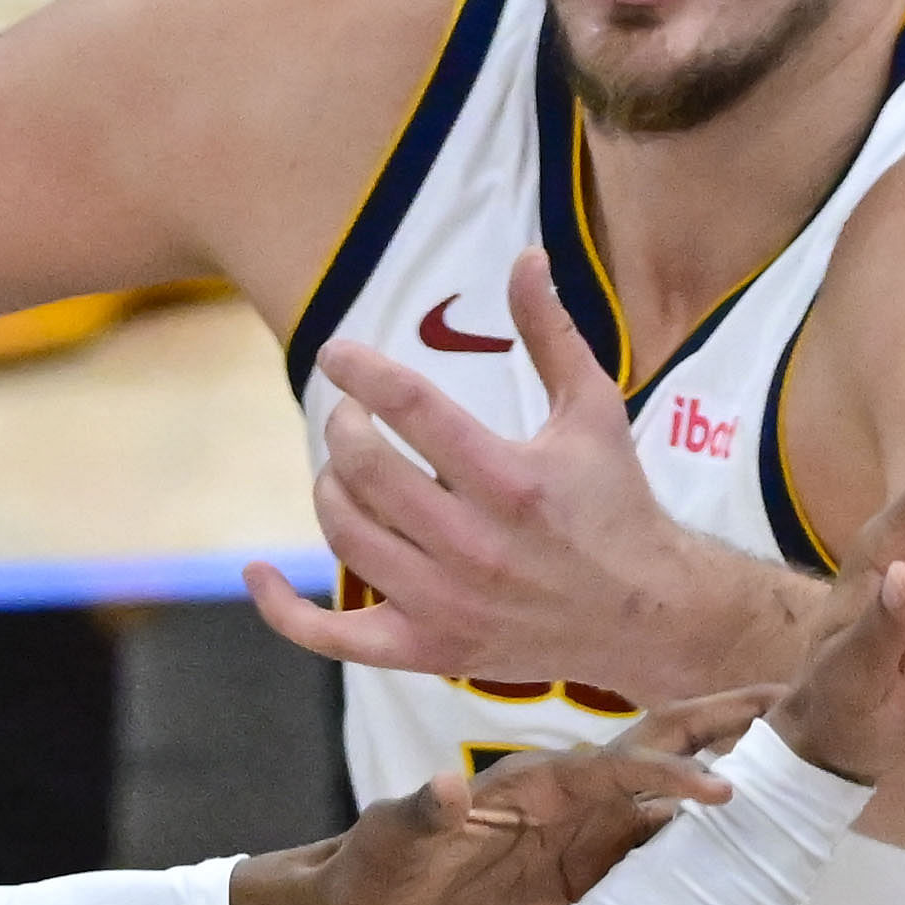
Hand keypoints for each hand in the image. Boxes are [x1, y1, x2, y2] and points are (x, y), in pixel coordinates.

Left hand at [228, 690, 768, 904]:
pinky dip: (697, 867)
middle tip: (799, 714)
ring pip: (667, 819)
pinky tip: (743, 867)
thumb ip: (422, 817)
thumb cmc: (366, 875)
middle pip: (660, 767)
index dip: (672, 773)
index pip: (617, 768)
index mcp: (532, 787)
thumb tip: (449, 785)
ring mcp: (574, 850)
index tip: (729, 787)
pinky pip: (648, 875)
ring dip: (727, 802)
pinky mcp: (573, 894)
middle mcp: (565, 809)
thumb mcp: (390, 845)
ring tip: (800, 787)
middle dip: (726, 739)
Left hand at [244, 251, 704, 687]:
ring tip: (348, 471)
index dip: (360, 370)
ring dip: (329, 489)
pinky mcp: (429, 649)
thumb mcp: (594, 409)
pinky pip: (331, 636)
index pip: (410, 408)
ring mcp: (447, 603)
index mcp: (511, 479)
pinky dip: (283, 607)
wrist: (645, 617)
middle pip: (361, 469)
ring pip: (344, 534)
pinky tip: (260, 570)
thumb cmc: (614, 502)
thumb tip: (525, 256)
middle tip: (354, 419)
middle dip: (345, 428)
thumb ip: (551, 333)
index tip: (335, 353)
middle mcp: (474, 544)